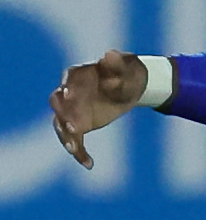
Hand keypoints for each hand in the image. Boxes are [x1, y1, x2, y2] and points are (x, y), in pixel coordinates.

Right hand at [51, 50, 149, 169]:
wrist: (132, 85)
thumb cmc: (127, 72)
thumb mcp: (127, 66)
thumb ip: (117, 64)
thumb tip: (110, 54)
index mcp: (79, 74)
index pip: (69, 81)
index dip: (68, 88)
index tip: (69, 95)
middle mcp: (70, 92)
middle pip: (59, 104)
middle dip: (63, 115)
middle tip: (71, 127)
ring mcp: (73, 109)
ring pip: (62, 124)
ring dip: (66, 137)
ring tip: (75, 149)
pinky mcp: (80, 124)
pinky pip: (75, 139)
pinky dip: (80, 152)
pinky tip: (89, 164)